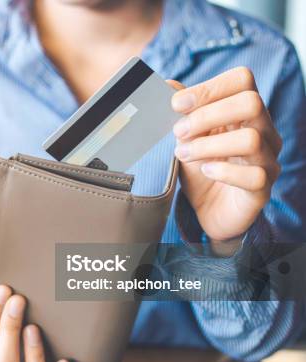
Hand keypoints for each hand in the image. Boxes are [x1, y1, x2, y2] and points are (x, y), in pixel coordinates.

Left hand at [168, 67, 281, 248]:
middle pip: (251, 103)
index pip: (242, 79)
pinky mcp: (263, 188)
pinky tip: (206, 171)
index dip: (209, 87)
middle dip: (207, 116)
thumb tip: (166, 83)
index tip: (176, 104)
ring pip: (251, 140)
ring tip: (182, 154)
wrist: (208, 209)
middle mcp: (264, 130)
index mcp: (244, 111)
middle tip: (179, 132)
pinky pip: (254, 176)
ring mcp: (267, 159)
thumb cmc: (201, 167)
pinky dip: (224, 172)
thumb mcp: (186, 136)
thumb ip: (181, 110)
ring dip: (208, 146)